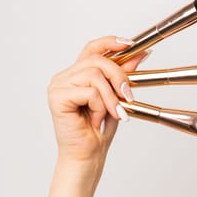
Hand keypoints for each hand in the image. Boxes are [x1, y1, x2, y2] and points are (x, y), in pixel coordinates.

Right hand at [48, 36, 146, 164]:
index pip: (93, 48)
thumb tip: (139, 54)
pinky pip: (90, 92)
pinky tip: (97, 119)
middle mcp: (65, 76)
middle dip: (119, 76)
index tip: (131, 43)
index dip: (111, 42)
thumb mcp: (117, 96)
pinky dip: (100, 107)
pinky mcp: (57, 97)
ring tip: (112, 113)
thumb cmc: (100, 128)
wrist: (88, 154)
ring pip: (95, 75)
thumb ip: (123, 75)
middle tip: (129, 96)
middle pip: (97, 60)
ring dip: (110, 98)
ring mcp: (59, 85)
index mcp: (77, 73)